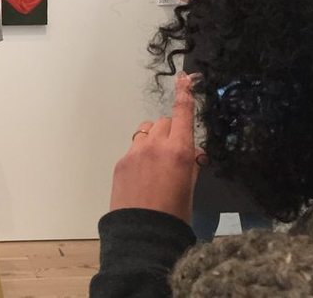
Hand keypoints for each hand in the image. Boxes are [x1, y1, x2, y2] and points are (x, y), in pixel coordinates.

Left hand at [109, 73, 202, 223]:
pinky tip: (144, 175)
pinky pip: (134, 147)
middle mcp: (156, 146)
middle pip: (165, 122)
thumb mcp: (190, 189)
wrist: (142, 234)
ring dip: (155, 138)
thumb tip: (191, 153)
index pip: (182, 114)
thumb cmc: (174, 216)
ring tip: (158, 160)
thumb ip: (190, 164)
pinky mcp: (121, 162)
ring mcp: (135, 152)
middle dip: (173, 131)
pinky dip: (141, 153)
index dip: (184, 95)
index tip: (184, 78)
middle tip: (176, 152)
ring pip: (147, 131)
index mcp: (179, 151)